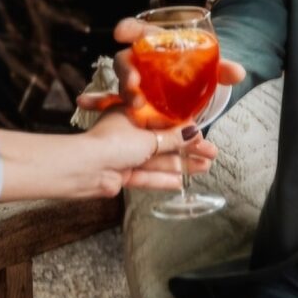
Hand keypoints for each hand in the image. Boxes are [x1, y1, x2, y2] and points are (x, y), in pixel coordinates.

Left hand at [78, 108, 218, 190]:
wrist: (86, 169)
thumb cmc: (114, 142)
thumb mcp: (149, 136)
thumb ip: (174, 138)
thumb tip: (195, 133)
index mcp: (131, 113)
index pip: (163, 119)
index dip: (184, 127)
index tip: (202, 133)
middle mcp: (128, 133)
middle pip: (164, 142)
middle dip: (187, 149)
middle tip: (211, 153)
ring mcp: (125, 155)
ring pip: (158, 160)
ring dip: (181, 165)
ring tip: (206, 168)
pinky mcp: (122, 175)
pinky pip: (147, 176)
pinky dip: (163, 180)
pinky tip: (182, 183)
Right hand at [107, 15, 246, 117]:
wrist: (195, 87)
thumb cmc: (198, 69)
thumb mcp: (212, 68)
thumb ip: (223, 69)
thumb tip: (238, 72)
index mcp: (157, 44)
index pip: (139, 31)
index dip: (129, 29)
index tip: (121, 32)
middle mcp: (141, 61)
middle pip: (126, 59)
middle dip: (127, 70)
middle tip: (134, 82)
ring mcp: (135, 82)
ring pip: (120, 82)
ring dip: (121, 90)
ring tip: (132, 102)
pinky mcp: (133, 101)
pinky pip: (111, 101)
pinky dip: (98, 102)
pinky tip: (84, 104)